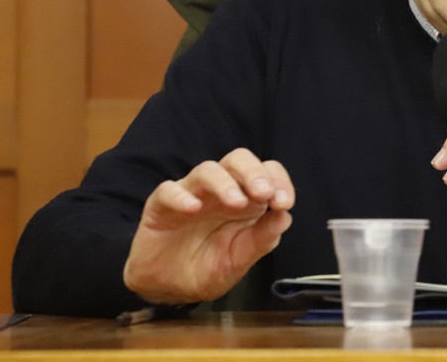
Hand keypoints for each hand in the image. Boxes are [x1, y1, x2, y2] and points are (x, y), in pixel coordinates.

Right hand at [123, 148, 294, 304]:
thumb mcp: (240, 259)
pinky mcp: (161, 205)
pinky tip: (192, 209)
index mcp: (246, 199)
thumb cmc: (208, 268)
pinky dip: (181, 196)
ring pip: (207, 170)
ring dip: (224, 182)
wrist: (168, 288)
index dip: (278, 181)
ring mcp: (191, 194)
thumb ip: (262, 239)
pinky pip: (168, 190)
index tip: (284, 203)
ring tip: (236, 202)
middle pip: (238, 160)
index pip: (266, 172)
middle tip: (263, 193)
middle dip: (253, 172)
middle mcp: (220, 190)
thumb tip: (285, 217)